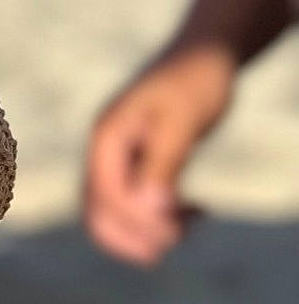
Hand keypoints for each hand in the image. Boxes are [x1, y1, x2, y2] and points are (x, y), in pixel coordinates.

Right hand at [84, 42, 235, 263]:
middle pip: (97, 210)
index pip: (106, 195)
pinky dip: (160, 215)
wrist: (205, 53)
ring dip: (145, 230)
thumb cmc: (196, 80)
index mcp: (105, 136)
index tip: (173, 235)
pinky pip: (134, 201)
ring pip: (114, 211)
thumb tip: (148, 209)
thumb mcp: (183, 121)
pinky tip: (198, 211)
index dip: (134, 222)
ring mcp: (115, 157)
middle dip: (130, 236)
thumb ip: (163, 164)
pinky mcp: (135, 162)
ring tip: (187, 230)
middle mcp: (102, 150)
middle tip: (168, 250)